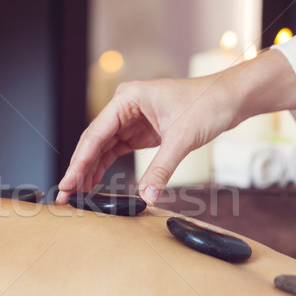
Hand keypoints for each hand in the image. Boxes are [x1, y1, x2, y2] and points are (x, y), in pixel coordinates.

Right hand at [56, 75, 237, 205]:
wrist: (229, 99)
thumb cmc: (207, 104)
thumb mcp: (182, 139)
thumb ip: (161, 169)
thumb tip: (147, 197)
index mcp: (127, 98)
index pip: (95, 134)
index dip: (79, 162)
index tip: (67, 183)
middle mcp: (124, 107)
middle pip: (93, 142)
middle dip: (79, 169)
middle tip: (67, 194)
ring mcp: (130, 119)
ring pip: (102, 148)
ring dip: (90, 171)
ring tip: (78, 194)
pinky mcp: (139, 132)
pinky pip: (116, 151)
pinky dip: (105, 167)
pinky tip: (95, 183)